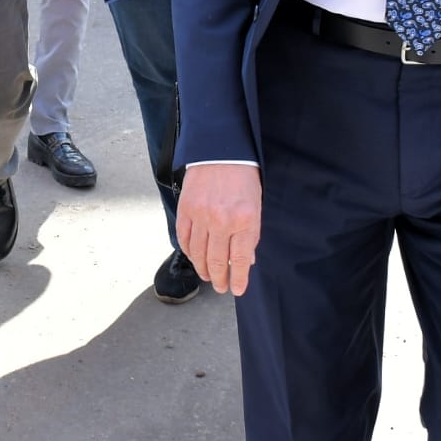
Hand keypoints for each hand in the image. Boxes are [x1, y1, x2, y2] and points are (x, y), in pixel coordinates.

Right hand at [176, 163, 261, 294]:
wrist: (221, 150)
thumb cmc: (243, 178)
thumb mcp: (255, 206)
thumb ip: (250, 235)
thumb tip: (244, 261)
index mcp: (244, 219)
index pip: (239, 260)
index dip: (237, 279)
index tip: (236, 290)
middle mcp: (222, 220)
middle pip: (216, 261)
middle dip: (219, 279)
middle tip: (221, 287)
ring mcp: (201, 215)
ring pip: (198, 253)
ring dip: (202, 269)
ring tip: (207, 276)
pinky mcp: (186, 208)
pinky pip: (184, 237)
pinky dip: (188, 250)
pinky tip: (194, 256)